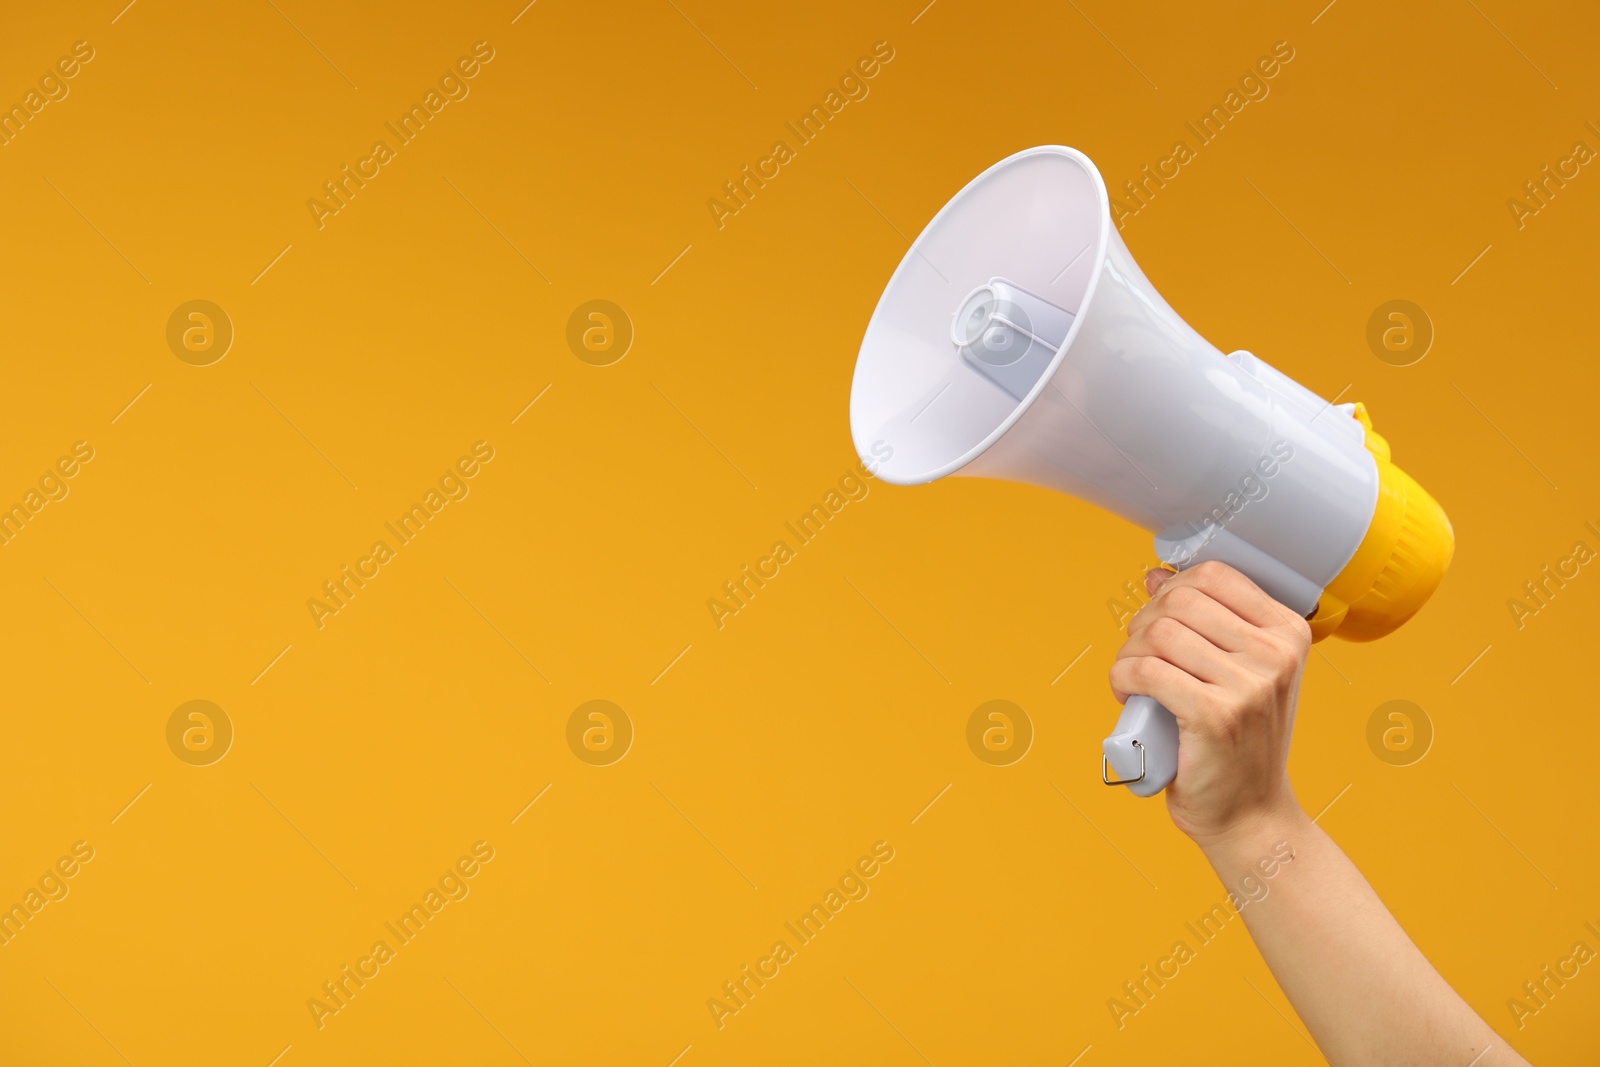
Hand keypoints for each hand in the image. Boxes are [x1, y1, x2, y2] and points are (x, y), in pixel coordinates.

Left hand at [1109, 560, 1311, 846]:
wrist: (1250, 812)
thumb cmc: (1239, 741)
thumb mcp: (1238, 671)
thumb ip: (1206, 622)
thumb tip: (1157, 577)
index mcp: (1288, 633)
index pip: (1213, 575)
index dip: (1171, 589)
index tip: (1159, 619)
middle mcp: (1275, 655)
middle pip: (1180, 601)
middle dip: (1144, 623)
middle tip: (1140, 656)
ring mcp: (1249, 686)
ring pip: (1157, 634)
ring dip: (1128, 654)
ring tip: (1133, 678)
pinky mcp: (1215, 715)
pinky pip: (1145, 672)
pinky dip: (1121, 678)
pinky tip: (1127, 694)